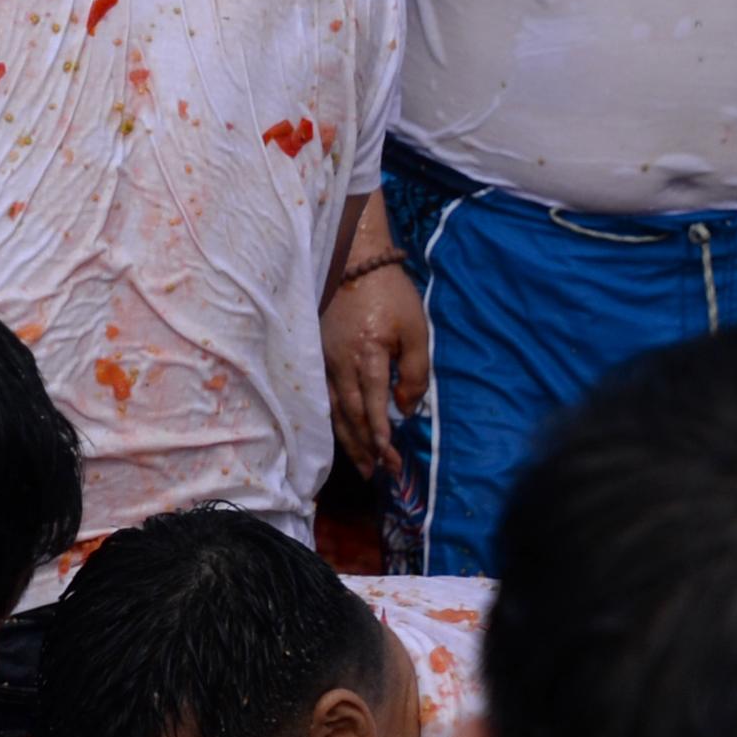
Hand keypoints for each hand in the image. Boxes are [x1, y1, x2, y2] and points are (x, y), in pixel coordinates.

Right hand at [320, 265, 430, 477]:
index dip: (380, 435)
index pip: (372, 406)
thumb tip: (406, 407)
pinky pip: (325, 397)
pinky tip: (340, 433)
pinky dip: (334, 420)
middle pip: (351, 415)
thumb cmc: (390, 295)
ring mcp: (325, 361)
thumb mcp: (417, 330)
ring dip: (348, 440)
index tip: (389, 459)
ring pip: (334, 410)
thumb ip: (415, 372)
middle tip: (379, 474)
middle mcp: (340, 364)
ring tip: (361, 465)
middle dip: (366, 447)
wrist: (354, 262)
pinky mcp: (319, 356)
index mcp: (366, 356)